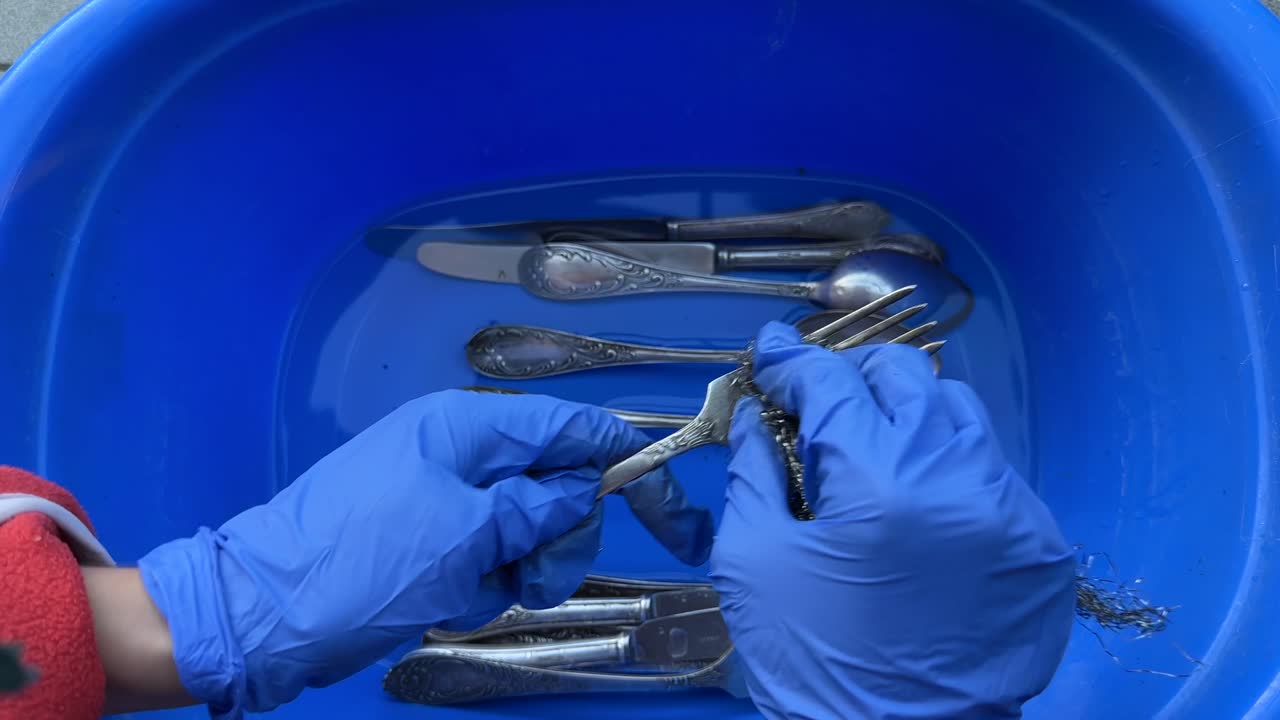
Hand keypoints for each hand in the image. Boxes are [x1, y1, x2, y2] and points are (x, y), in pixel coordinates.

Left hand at [137, 390, 711, 716]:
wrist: (259, 617)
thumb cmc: (358, 565)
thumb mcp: (463, 535)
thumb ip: (535, 506)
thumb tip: (582, 485)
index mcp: (464, 425)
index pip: (566, 424)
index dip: (619, 456)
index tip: (664, 498)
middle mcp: (458, 451)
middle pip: (552, 481)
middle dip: (555, 533)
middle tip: (533, 574)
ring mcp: (442, 497)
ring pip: (524, 527)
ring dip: (516, 567)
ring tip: (474, 591)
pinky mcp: (428, 538)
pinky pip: (487, 555)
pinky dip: (481, 583)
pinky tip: (447, 600)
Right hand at [710, 323, 1075, 719]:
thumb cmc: (817, 663)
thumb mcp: (755, 566)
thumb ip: (754, 473)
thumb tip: (756, 416)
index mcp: (880, 481)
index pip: (832, 381)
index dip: (791, 359)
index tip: (769, 353)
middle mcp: (958, 476)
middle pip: (904, 375)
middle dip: (850, 376)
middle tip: (816, 400)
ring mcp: (1012, 507)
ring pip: (958, 411)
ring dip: (906, 411)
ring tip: (870, 443)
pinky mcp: (1042, 541)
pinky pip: (991, 468)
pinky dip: (947, 464)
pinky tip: (917, 500)